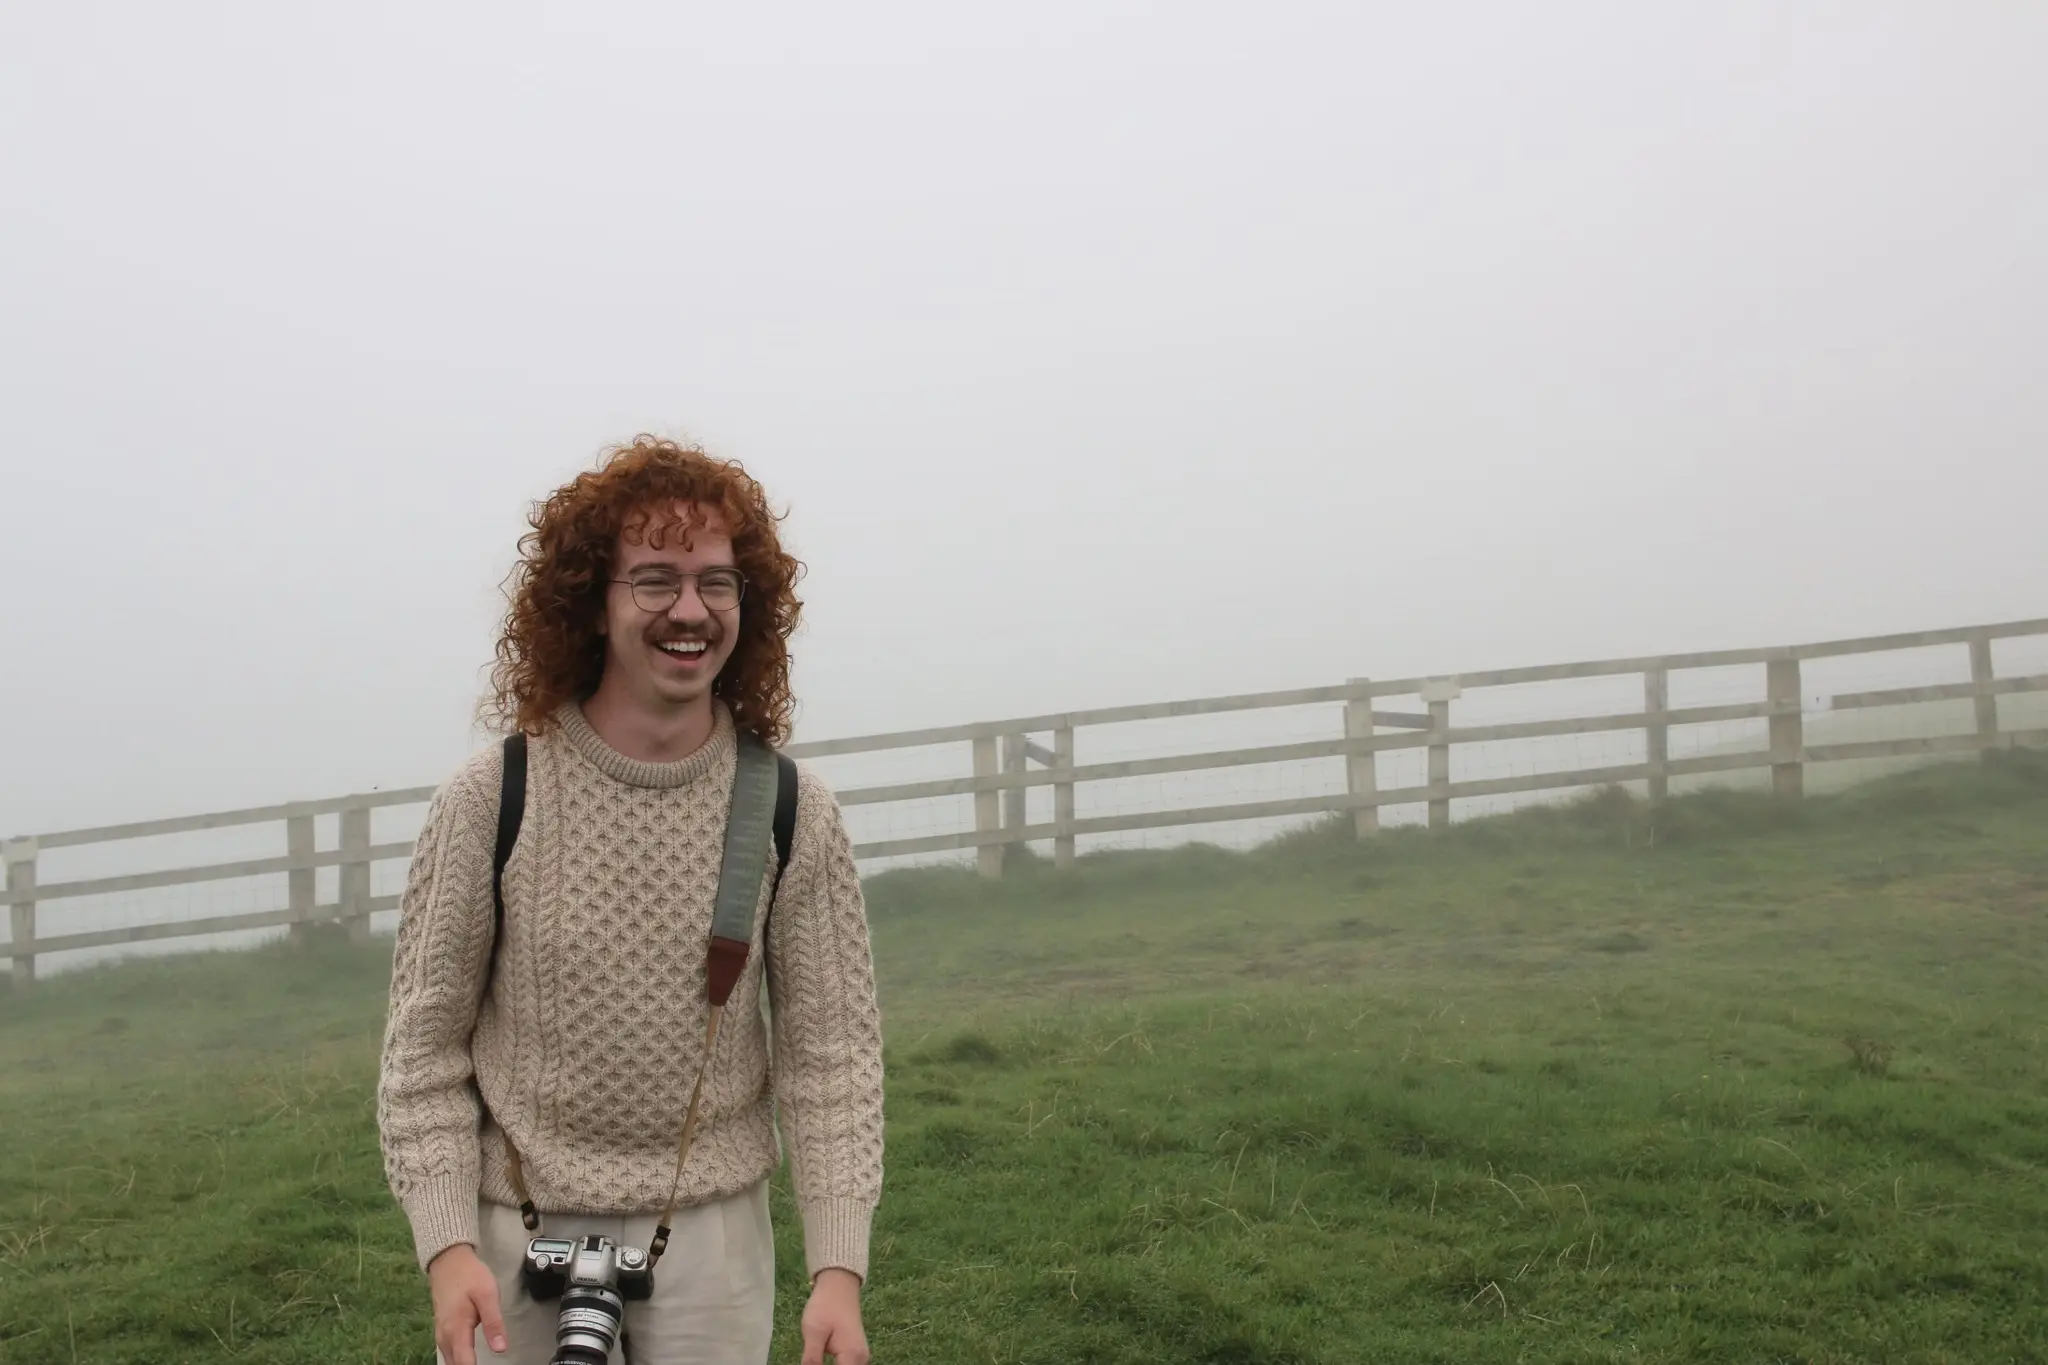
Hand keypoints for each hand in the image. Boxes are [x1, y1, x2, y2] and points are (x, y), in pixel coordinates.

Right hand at [428, 1243, 506, 1363]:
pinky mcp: (442, 1328)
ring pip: (450, 1359)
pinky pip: (448, 1351)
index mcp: (456, 1329)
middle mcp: (445, 1336)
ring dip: (462, 1364)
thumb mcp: (488, 1295)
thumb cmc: (469, 1275)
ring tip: (476, 1363)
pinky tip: (466, 1360)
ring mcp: (441, 1333)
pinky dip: (457, 1359)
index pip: (465, 1362)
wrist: (449, 1260)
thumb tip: (500, 1348)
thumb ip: (494, 1323)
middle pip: (455, 1364)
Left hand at [800, 1267, 868, 1364]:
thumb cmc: (825, 1306)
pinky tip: (819, 1363)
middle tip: (810, 1361)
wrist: (838, 1286)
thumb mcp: (813, 1333)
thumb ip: (811, 1360)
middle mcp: (861, 1360)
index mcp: (852, 1356)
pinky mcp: (855, 1353)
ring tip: (813, 1360)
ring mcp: (860, 1357)